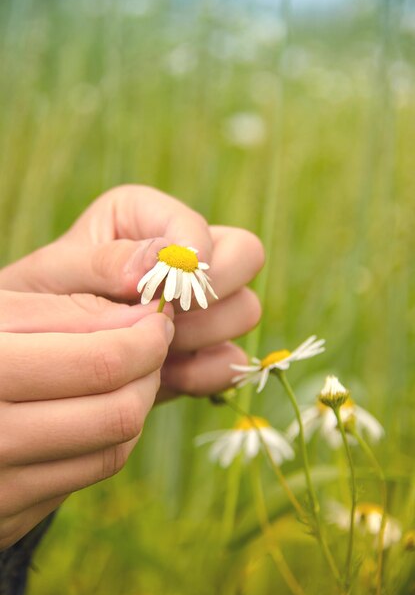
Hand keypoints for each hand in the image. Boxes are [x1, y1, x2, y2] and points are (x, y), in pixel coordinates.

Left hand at [0, 185, 263, 400]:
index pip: (199, 227)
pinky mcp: (207, 348)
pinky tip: (162, 376)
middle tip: (162, 316)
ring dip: (199, 335)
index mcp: (150, 217)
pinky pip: (231, 360)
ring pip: (245, 310)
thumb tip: (157, 262)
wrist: (44, 353)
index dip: (191, 259)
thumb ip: (104, 261)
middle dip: (207, 293)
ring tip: (148, 346)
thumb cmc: (41, 300)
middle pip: (246, 256)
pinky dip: (201, 373)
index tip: (161, 290)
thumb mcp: (57, 274)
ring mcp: (203, 302)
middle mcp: (186, 253)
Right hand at [0, 290, 173, 548]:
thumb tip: (146, 322)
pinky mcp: (7, 518)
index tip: (157, 321)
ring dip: (136, 406)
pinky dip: (105, 438)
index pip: (101, 364)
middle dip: (149, 373)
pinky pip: (84, 477)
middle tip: (149, 347)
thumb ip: (70, 312)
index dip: (145, 340)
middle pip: (117, 414)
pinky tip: (95, 408)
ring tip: (128, 373)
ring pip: (112, 451)